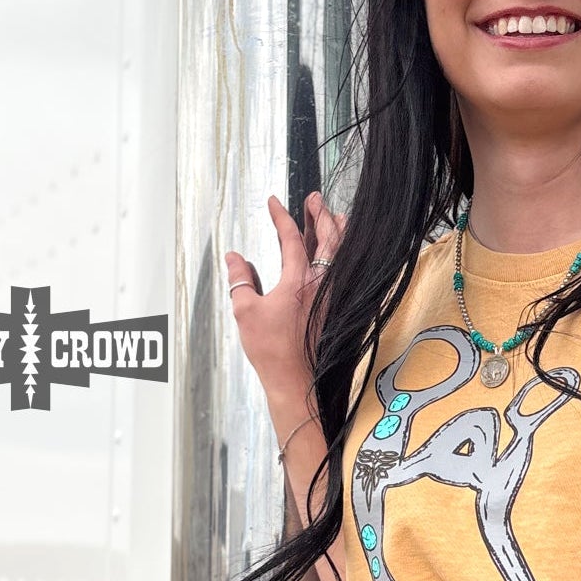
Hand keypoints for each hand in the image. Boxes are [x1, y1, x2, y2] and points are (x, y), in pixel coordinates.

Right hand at [223, 191, 345, 399]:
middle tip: (315, 199)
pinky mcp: (338, 309)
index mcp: (298, 281)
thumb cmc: (271, 350)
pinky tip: (341, 258)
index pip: (292, 238)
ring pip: (341, 255)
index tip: (274, 201)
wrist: (296, 381)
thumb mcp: (245, 311)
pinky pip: (345, 274)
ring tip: (335, 216)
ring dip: (338, 232)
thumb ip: (240, 280)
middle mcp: (321, 284)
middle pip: (327, 239)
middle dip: (320, 214)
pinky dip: (343, 258)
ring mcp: (333, 297)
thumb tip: (234, 258)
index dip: (282, 217)